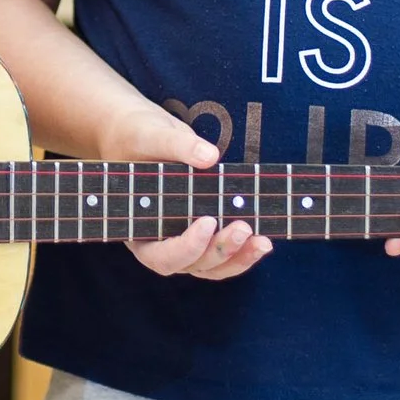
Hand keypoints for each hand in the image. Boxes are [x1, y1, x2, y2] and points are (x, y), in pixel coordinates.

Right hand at [98, 99, 270, 281]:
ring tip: (263, 242)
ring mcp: (181, 241)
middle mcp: (158, 242)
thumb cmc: (135, 136)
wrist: (138, 133)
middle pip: (191, 264)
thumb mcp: (150, 134)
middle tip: (243, 228)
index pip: (160, 255)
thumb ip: (177, 145)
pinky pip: (220, 253)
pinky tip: (262, 238)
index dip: (186, 247)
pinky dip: (242, 251)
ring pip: (210, 265)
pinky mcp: (201, 233)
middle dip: (220, 250)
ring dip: (238, 258)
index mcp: (137, 227)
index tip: (208, 221)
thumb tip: (210, 156)